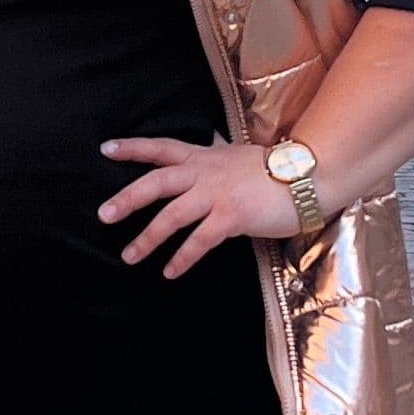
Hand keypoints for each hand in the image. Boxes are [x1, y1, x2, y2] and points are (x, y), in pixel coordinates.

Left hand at [99, 136, 299, 277]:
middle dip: (127, 199)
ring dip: (147, 237)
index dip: (133, 148)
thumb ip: (218, 155)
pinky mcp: (232, 216)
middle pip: (156, 182)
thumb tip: (210, 143)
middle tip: (104, 215)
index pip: (162, 148)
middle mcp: (206, 172)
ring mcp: (217, 194)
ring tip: (130, 256)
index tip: (106, 149)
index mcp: (205, 157)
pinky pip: (200, 240)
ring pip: (172, 215)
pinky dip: (182, 258)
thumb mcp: (238, 156)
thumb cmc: (276, 170)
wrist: (309, 176)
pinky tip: (170, 271)